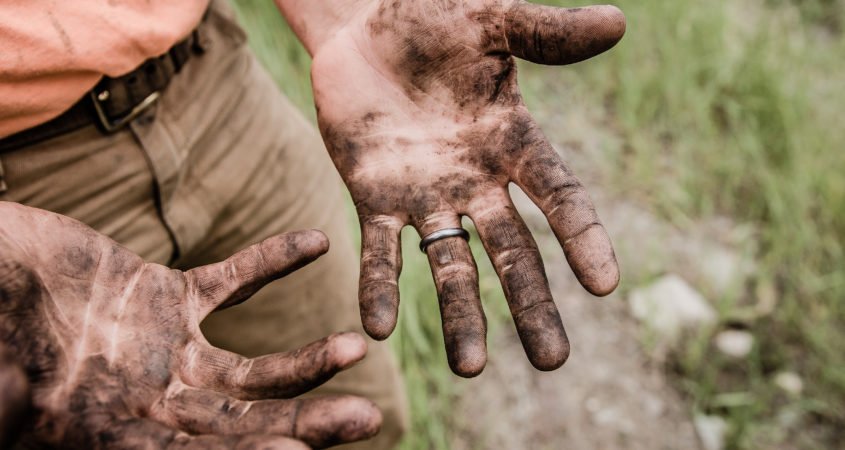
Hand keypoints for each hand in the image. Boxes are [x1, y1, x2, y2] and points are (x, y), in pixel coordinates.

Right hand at [0, 202, 380, 448]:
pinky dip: (271, 261)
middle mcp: (154, 401)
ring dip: (306, 360)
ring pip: (253, 367)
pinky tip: (315, 242)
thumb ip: (15, 407)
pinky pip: (233, 281)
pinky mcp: (170, 296)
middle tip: (368, 421)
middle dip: (305, 423)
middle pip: (245, 422)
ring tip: (355, 348)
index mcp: (116, 433)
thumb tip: (19, 422)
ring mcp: (168, 350)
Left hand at [309, 0, 623, 375]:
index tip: (606, 284)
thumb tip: (617, 22)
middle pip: (512, 251)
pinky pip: (378, 249)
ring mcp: (425, 194)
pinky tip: (377, 328)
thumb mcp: (491, 21)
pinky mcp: (373, 196)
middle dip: (530, 304)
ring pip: (448, 264)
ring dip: (459, 315)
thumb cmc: (431, 18)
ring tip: (468, 369)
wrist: (362, 24)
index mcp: (512, 141)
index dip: (582, 236)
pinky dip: (379, 287)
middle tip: (552, 362)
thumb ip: (546, 33)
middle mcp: (475, 180)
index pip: (558, 195)